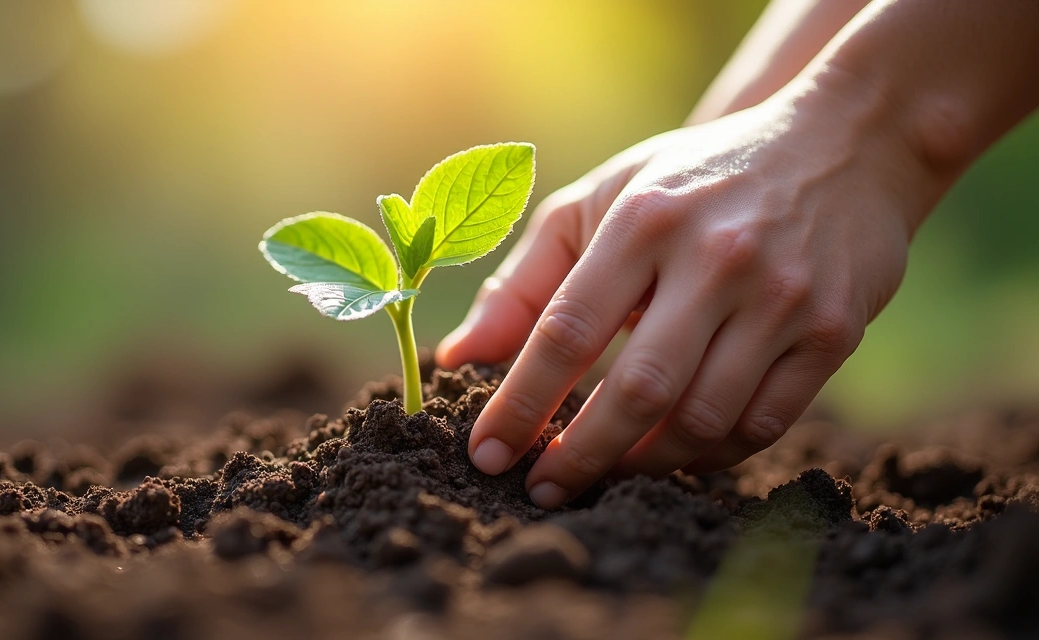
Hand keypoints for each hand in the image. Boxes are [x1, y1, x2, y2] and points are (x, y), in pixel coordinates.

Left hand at [437, 95, 929, 508]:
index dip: (520, 403)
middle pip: (637, 389)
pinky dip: (709, 457)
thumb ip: (526, 280)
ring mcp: (782, 297)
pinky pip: (762, 425)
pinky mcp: (833, 331)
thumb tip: (456, 358)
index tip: (487, 454)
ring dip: (644, 464)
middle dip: (579, 455)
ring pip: (702, 419)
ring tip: (606, 471)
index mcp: (643, 219)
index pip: (565, 331)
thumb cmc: (689, 185)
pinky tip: (673, 455)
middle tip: (543, 489)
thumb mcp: (600, 203)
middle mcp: (716, 257)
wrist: (836, 146)